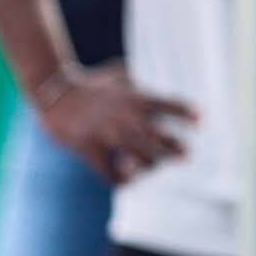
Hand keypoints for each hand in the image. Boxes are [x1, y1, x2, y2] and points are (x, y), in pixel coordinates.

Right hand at [36, 62, 193, 184]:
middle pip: (160, 139)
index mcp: (133, 98)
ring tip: (156, 166)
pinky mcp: (91, 151)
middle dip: (176, 148)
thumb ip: (139, 83)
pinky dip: (123, 180)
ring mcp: (107, 137)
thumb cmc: (89, 84)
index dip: (185, 112)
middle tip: (187, 154)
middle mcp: (124, 118)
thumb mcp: (118, 76)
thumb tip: (156, 86)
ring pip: (141, 161)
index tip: (200, 120)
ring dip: (153, 166)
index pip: (167, 105)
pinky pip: (113, 175)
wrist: (54, 96)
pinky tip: (128, 177)